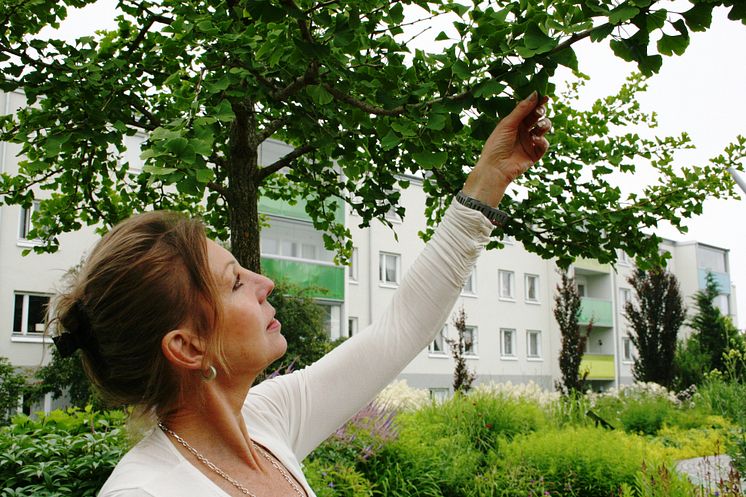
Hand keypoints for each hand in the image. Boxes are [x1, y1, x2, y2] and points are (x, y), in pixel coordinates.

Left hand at [463, 91, 550, 206]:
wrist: (495, 168)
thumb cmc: (496, 145)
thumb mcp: (508, 124)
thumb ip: (522, 109)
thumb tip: (535, 93)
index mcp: (514, 123)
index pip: (528, 110)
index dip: (537, 103)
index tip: (544, 96)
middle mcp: (522, 131)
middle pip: (537, 117)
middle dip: (540, 113)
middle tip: (539, 111)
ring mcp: (529, 142)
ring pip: (543, 129)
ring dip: (544, 125)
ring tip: (539, 126)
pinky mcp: (534, 154)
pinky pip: (544, 144)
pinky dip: (542, 141)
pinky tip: (535, 140)